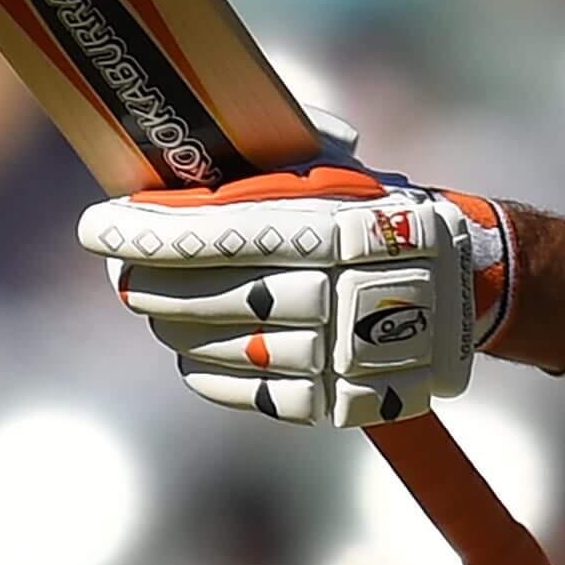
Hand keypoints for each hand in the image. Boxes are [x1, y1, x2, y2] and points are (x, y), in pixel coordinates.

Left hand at [78, 167, 518, 427]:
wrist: (468, 290)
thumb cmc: (383, 215)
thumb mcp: (341, 173)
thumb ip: (267, 162)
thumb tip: (178, 168)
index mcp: (333, 228)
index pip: (211, 234)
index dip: (143, 233)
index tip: (96, 227)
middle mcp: (334, 293)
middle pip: (199, 296)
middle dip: (146, 282)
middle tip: (125, 271)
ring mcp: (333, 354)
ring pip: (210, 345)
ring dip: (173, 324)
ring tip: (163, 307)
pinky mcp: (332, 401)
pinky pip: (240, 390)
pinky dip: (204, 368)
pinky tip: (196, 348)